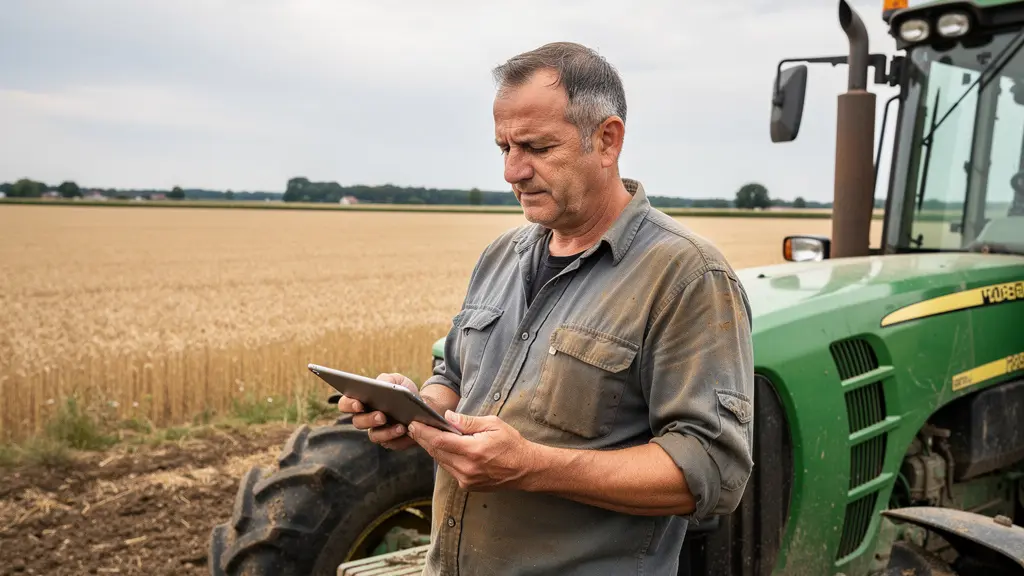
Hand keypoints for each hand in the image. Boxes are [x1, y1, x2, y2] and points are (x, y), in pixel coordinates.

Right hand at [338, 373, 417, 449]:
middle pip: (358, 422)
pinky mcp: (391, 441)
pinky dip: (398, 438)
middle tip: (381, 416)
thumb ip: (386, 380)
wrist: (422, 404)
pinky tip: (407, 431)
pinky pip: (391, 444)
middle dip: (369, 419)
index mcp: (361, 401)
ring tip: (400, 426)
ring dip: (386, 432)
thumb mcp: (397, 380)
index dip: (348, 405)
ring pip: (374, 436)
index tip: (358, 404)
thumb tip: (381, 385)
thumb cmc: (403, 390)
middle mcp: (366, 418)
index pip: (345, 404)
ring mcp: (377, 431)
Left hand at [407, 410, 537, 491]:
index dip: (424, 432)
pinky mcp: (467, 485)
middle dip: (423, 438)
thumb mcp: (493, 424)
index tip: (414, 423)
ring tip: (423, 434)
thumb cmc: (512, 444)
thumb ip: (468, 422)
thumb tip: (447, 417)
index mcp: (474, 451)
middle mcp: (467, 468)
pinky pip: (449, 469)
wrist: (526, 469)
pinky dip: (443, 457)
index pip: (440, 441)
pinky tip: (441, 448)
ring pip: (441, 461)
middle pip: (436, 452)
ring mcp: (466, 479)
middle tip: (413, 427)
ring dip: (431, 448)